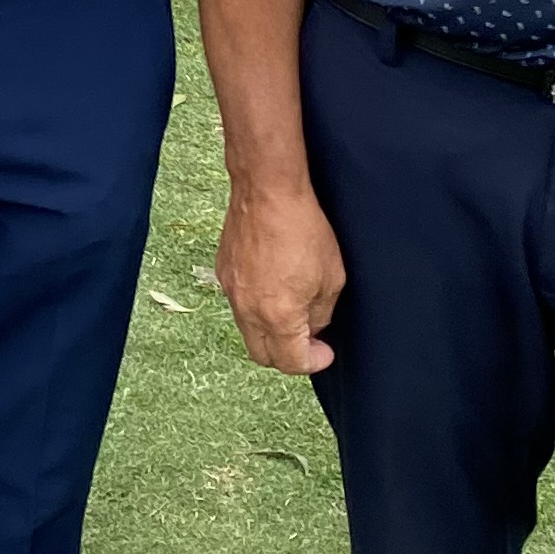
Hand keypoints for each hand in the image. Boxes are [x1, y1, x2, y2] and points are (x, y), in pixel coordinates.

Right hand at [215, 179, 345, 375]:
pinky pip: (238, 305)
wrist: (267, 191)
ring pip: (248, 332)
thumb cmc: (304, 229)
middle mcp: (248, 310)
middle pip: (263, 357)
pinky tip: (272, 286)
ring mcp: (231, 292)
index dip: (314, 362)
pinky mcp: (222, 273)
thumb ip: (321, 313)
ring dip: (270, 332)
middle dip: (288, 356)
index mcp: (278, 316)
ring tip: (292, 310)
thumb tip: (312, 326)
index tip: (325, 351)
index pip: (291, 363)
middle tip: (309, 339)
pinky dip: (255, 308)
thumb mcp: (331, 277)